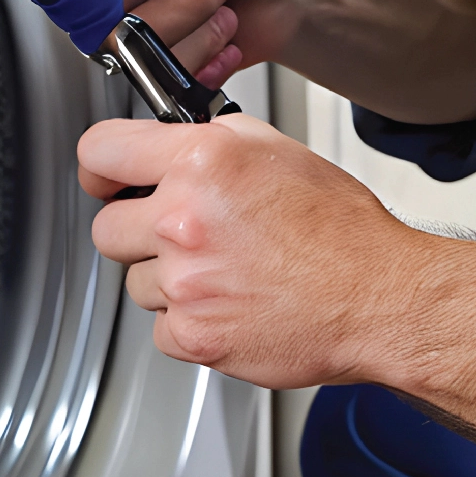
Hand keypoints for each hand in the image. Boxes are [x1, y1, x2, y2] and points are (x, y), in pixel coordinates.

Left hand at [79, 110, 422, 387]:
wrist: (376, 298)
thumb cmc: (340, 229)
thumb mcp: (279, 150)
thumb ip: (213, 140)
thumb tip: (169, 142)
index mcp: (203, 163)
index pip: (99, 150)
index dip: (100, 165)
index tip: (105, 177)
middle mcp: (185, 220)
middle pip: (106, 226)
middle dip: (138, 227)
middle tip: (182, 230)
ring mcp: (185, 283)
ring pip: (135, 279)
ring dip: (168, 276)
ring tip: (224, 269)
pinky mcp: (191, 335)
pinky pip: (160, 325)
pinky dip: (189, 319)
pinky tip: (231, 301)